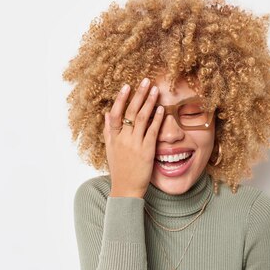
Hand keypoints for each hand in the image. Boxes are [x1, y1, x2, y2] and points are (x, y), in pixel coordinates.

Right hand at [103, 78, 164, 197]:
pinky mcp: (147, 151)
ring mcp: (135, 144)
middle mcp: (123, 139)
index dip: (121, 99)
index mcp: (113, 137)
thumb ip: (109, 131)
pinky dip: (157, 119)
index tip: (127, 86)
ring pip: (142, 118)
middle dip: (138, 94)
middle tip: (146, 81)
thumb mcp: (110, 150)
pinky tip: (162, 109)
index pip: (116, 113)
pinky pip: (152, 131)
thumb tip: (107, 114)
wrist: (126, 189)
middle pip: (130, 111)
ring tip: (155, 89)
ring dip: (149, 102)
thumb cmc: (119, 170)